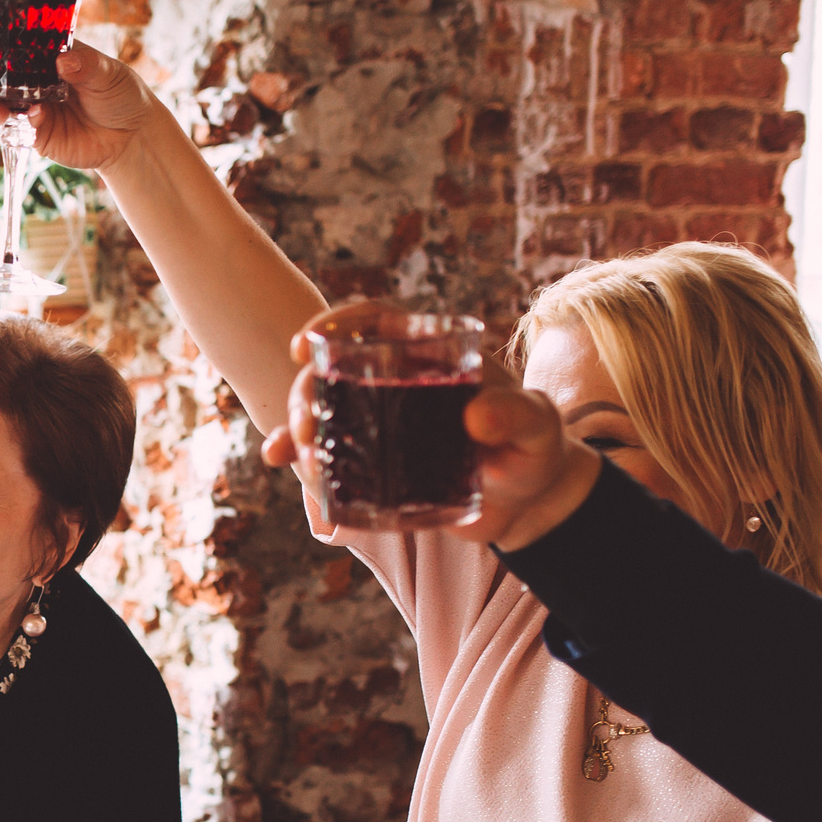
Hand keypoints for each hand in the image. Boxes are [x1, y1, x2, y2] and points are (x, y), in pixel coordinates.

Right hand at [0, 37, 162, 173]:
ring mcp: (32, 108)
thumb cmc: (121, 95)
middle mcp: (33, 80)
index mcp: (46, 55)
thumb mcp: (108, 73)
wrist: (132, 137)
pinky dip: (22, 122)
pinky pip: (20, 129)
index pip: (9, 42)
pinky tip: (35, 118)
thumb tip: (62, 59)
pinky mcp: (37, 135)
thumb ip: (85, 65)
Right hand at [257, 304, 602, 551]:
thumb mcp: (538, 425)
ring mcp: (382, 424)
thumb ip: (518, 414)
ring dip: (299, 429)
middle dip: (307, 393)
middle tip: (308, 429)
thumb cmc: (537, 447)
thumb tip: (477, 414)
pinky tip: (283, 467)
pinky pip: (331, 456)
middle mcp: (397, 382)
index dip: (333, 324)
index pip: (373, 320)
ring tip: (296, 457)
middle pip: (335, 371)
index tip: (303, 347)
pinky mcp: (376, 464)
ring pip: (325, 412)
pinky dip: (303, 463)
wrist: (532, 500)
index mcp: (430, 352)